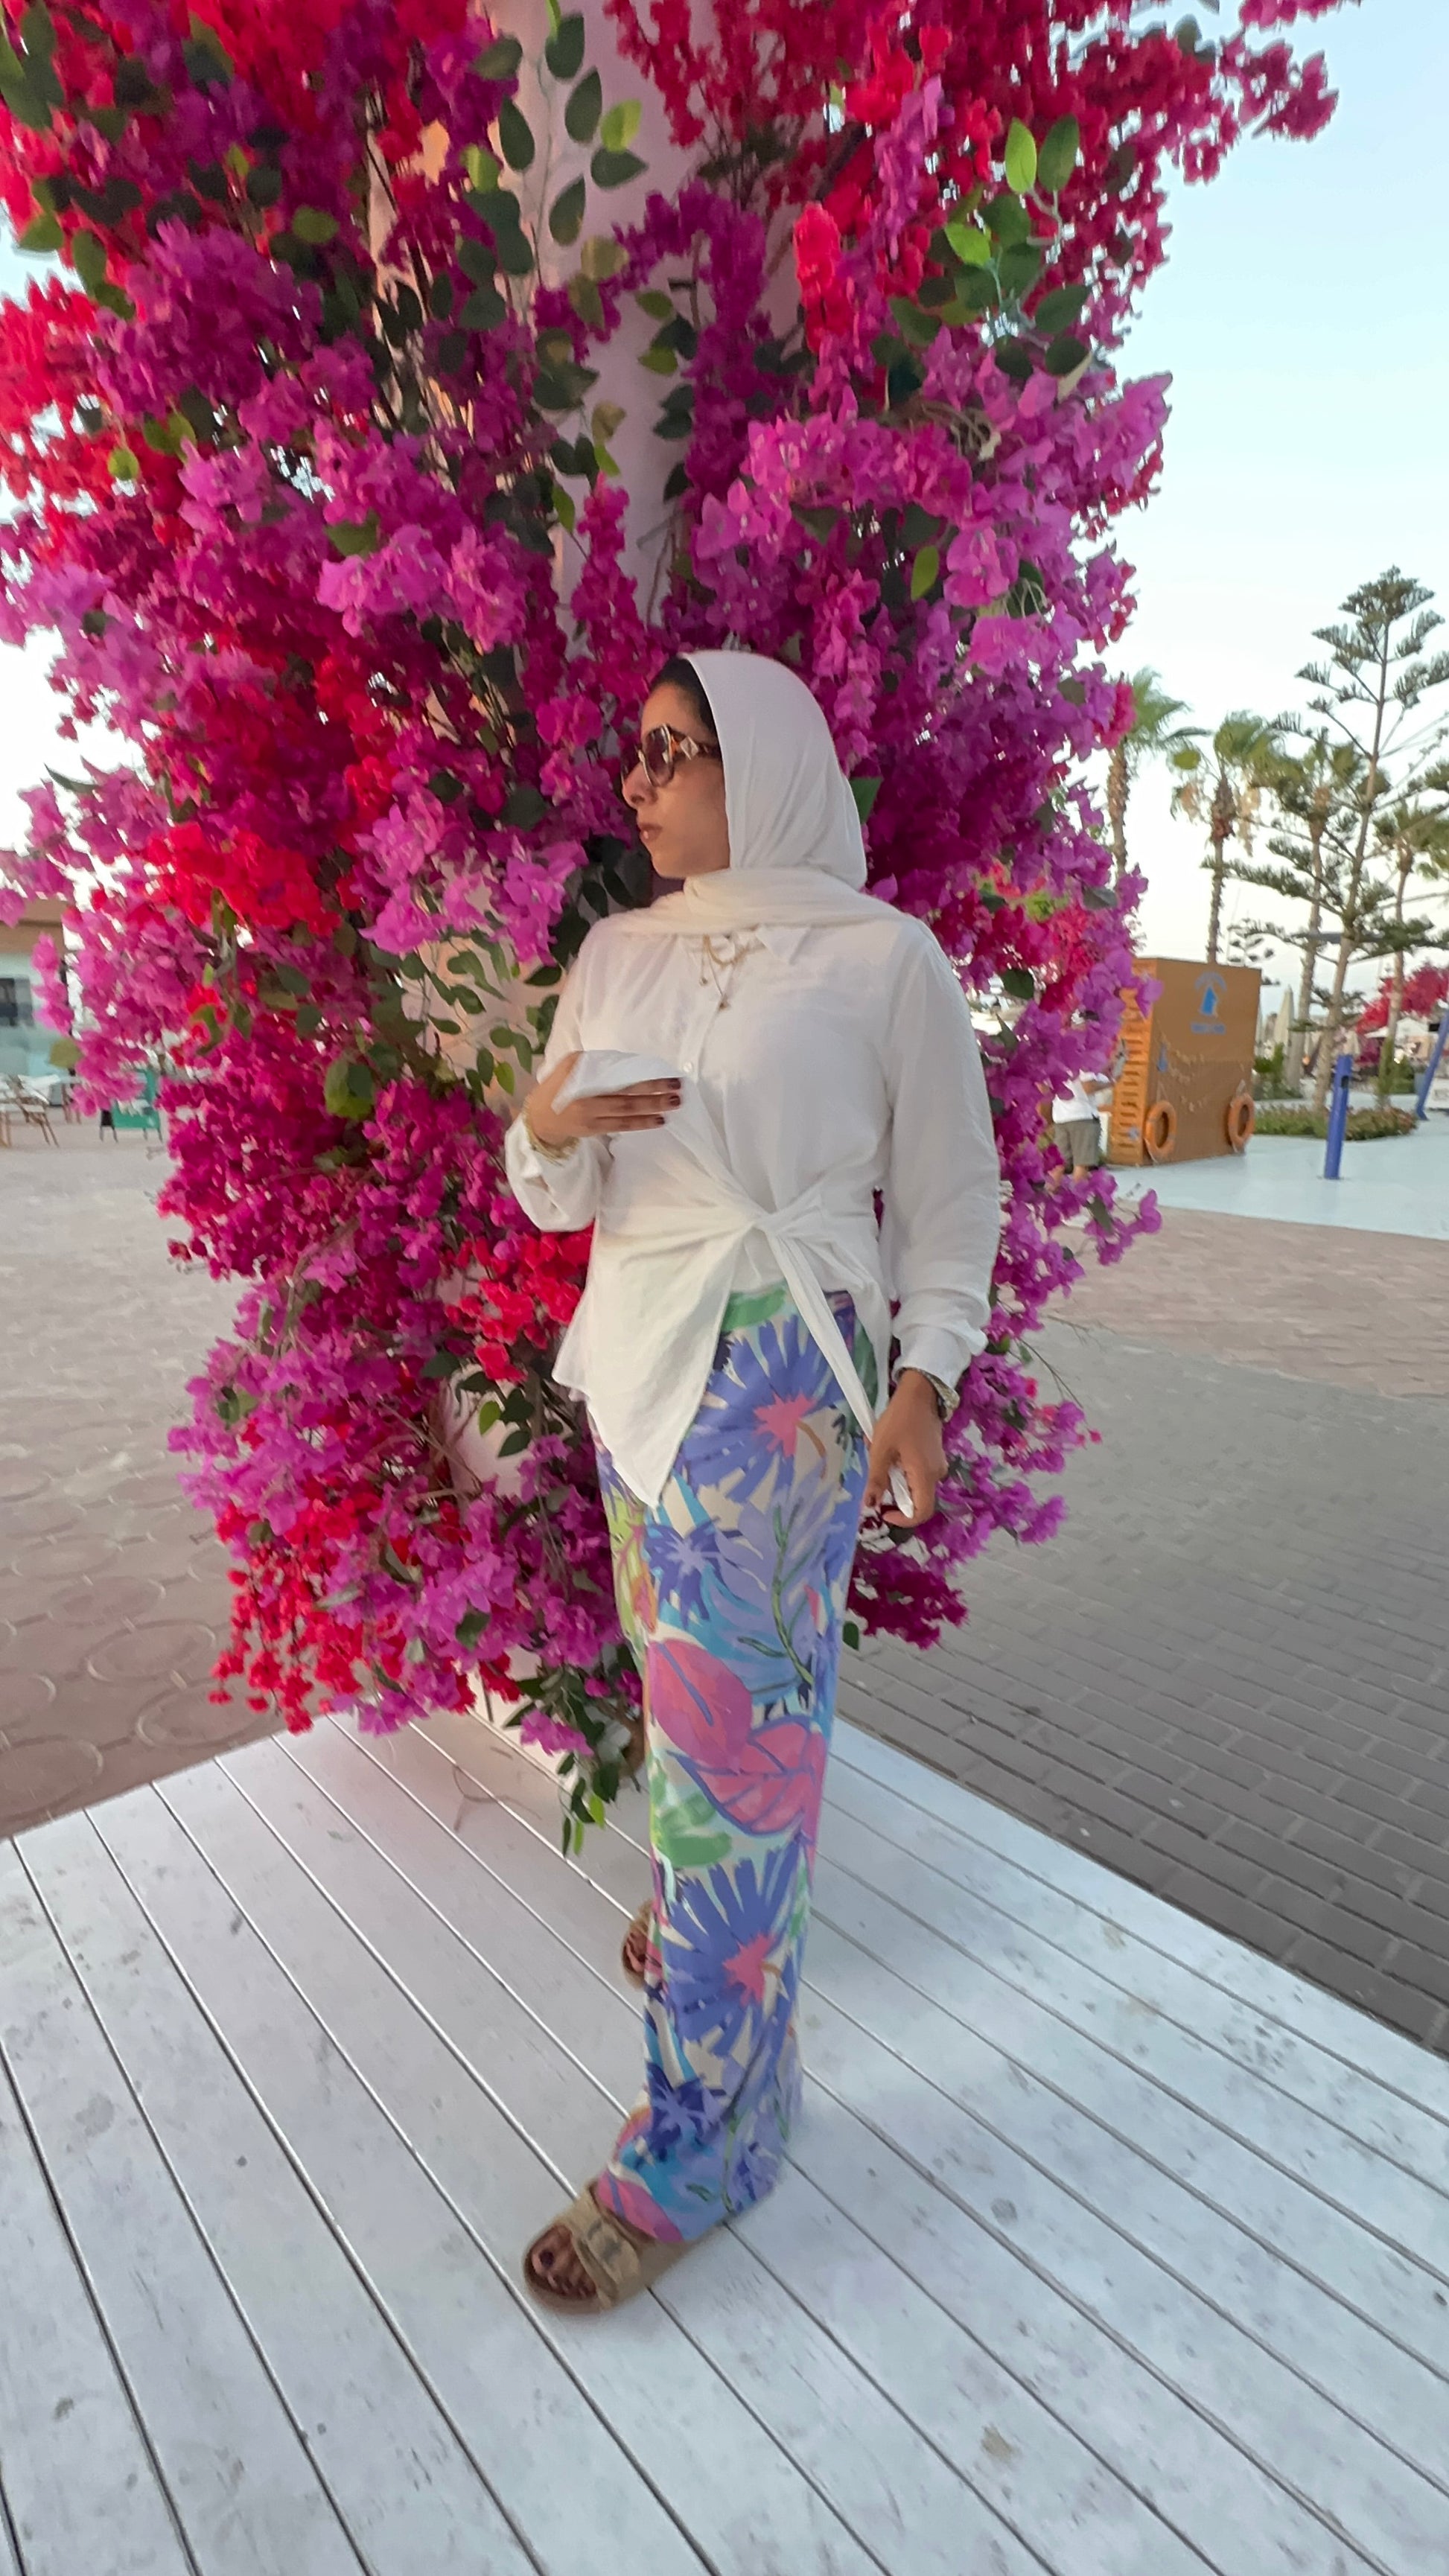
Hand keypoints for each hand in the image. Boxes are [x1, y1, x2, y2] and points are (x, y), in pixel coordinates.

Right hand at [525, 1050, 682, 1147]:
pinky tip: (659, 1120)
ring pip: (627, 1113)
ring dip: (653, 1108)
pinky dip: (642, 1123)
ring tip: (674, 1103)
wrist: (539, 1119)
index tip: (664, 1073)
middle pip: (627, 1095)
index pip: (618, 1076)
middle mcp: (587, 1098)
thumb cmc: (557, 1087)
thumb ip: (594, 1063)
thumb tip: (625, 1063)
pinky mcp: (595, 1130)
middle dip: (654, 1092)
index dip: (642, 1077)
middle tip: (677, 1087)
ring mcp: (592, 1116)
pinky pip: (622, 1127)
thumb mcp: (568, 1065)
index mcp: (581, 1077)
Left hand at [864, 1371, 945, 1527]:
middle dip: (894, 1495)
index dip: (903, 1520)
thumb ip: (877, 1480)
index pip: (922, 1513)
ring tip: (880, 1457)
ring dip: (896, 1480)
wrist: (920, 1393)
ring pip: (916, 1485)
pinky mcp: (934, 1456)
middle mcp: (936, 1474)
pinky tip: (889, 1451)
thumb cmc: (899, 1420)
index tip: (884, 1511)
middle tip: (876, 1478)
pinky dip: (902, 1470)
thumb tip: (870, 1505)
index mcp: (925, 1476)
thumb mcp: (881, 1450)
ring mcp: (937, 1464)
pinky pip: (918, 1473)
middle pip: (917, 1500)